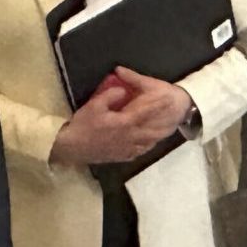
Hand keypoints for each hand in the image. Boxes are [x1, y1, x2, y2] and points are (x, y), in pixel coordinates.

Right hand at [49, 70, 187, 167]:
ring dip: (158, 134)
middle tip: (173, 115)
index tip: (168, 99)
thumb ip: (111, 95)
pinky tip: (148, 142)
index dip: (158, 105)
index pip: (145, 112)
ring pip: (148, 142)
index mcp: (124, 123)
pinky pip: (139, 151)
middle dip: (163, 121)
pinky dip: (147, 145)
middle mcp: (130, 137)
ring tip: (166, 128)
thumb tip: (122, 90)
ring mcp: (127, 149)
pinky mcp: (121, 156)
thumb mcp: (95, 105)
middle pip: (152, 129)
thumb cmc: (82, 125)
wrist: (72, 148)